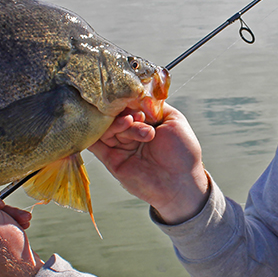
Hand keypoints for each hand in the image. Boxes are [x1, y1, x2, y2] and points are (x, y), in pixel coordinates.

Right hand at [89, 104, 209, 224]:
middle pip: (116, 115)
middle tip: (137, 117)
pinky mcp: (112, 161)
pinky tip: (103, 128)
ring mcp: (121, 147)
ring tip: (131, 123)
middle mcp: (131, 133)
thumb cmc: (183, 152)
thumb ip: (154, 105)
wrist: (181, 183)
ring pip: (107, 128)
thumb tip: (137, 93)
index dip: (130, 100)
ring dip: (118, 123)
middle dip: (125, 113)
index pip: (129, 105)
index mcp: (146, 123)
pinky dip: (94, 135)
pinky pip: (95, 145)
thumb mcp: (174, 120)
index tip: (135, 99)